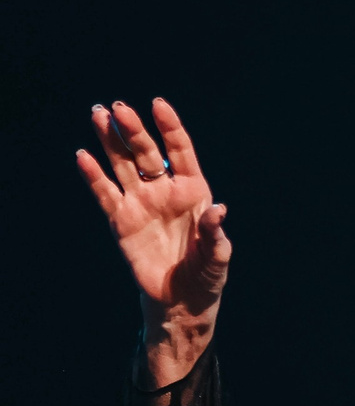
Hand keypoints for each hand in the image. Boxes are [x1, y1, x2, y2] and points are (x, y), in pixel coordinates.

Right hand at [77, 99, 228, 385]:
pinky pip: (105, 193)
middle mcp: (164, 191)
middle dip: (133, 130)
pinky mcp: (121, 220)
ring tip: (98, 114)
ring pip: (122, 165)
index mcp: (193, 192)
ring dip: (110, 141)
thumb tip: (219, 209)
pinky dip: (94, 176)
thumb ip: (216, 233)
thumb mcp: (218, 258)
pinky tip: (83, 156)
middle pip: (146, 153)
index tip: (159, 105)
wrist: (181, 301)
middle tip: (118, 108)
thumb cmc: (206, 276)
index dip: (170, 128)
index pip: (180, 152)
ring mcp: (141, 203)